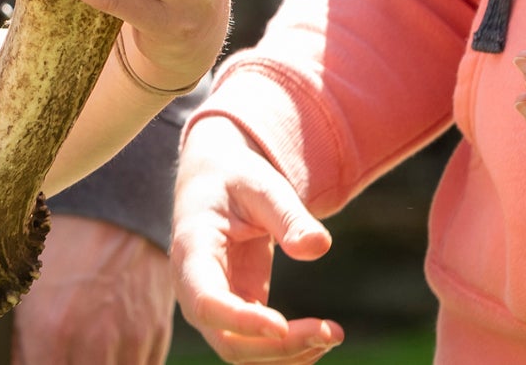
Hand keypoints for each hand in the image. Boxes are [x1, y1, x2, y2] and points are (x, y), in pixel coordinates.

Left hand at [12, 214, 173, 364]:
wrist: (114, 198)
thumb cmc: (63, 239)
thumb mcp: (26, 284)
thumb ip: (26, 342)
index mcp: (50, 330)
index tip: (39, 359)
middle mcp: (92, 342)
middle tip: (63, 352)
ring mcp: (129, 340)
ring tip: (87, 350)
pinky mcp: (157, 333)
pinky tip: (112, 352)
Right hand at [172, 119, 343, 364]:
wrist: (218, 181)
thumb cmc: (237, 179)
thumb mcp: (262, 185)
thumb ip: (288, 215)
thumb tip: (319, 248)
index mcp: (192, 251)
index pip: (206, 301)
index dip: (241, 321)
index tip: (283, 326)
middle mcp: (194, 289)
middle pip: (227, 341)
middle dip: (278, 347)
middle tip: (330, 331)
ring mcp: (214, 306)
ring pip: (242, 352)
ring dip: (287, 355)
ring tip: (333, 334)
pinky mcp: (236, 312)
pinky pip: (256, 345)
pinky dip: (288, 349)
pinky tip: (322, 336)